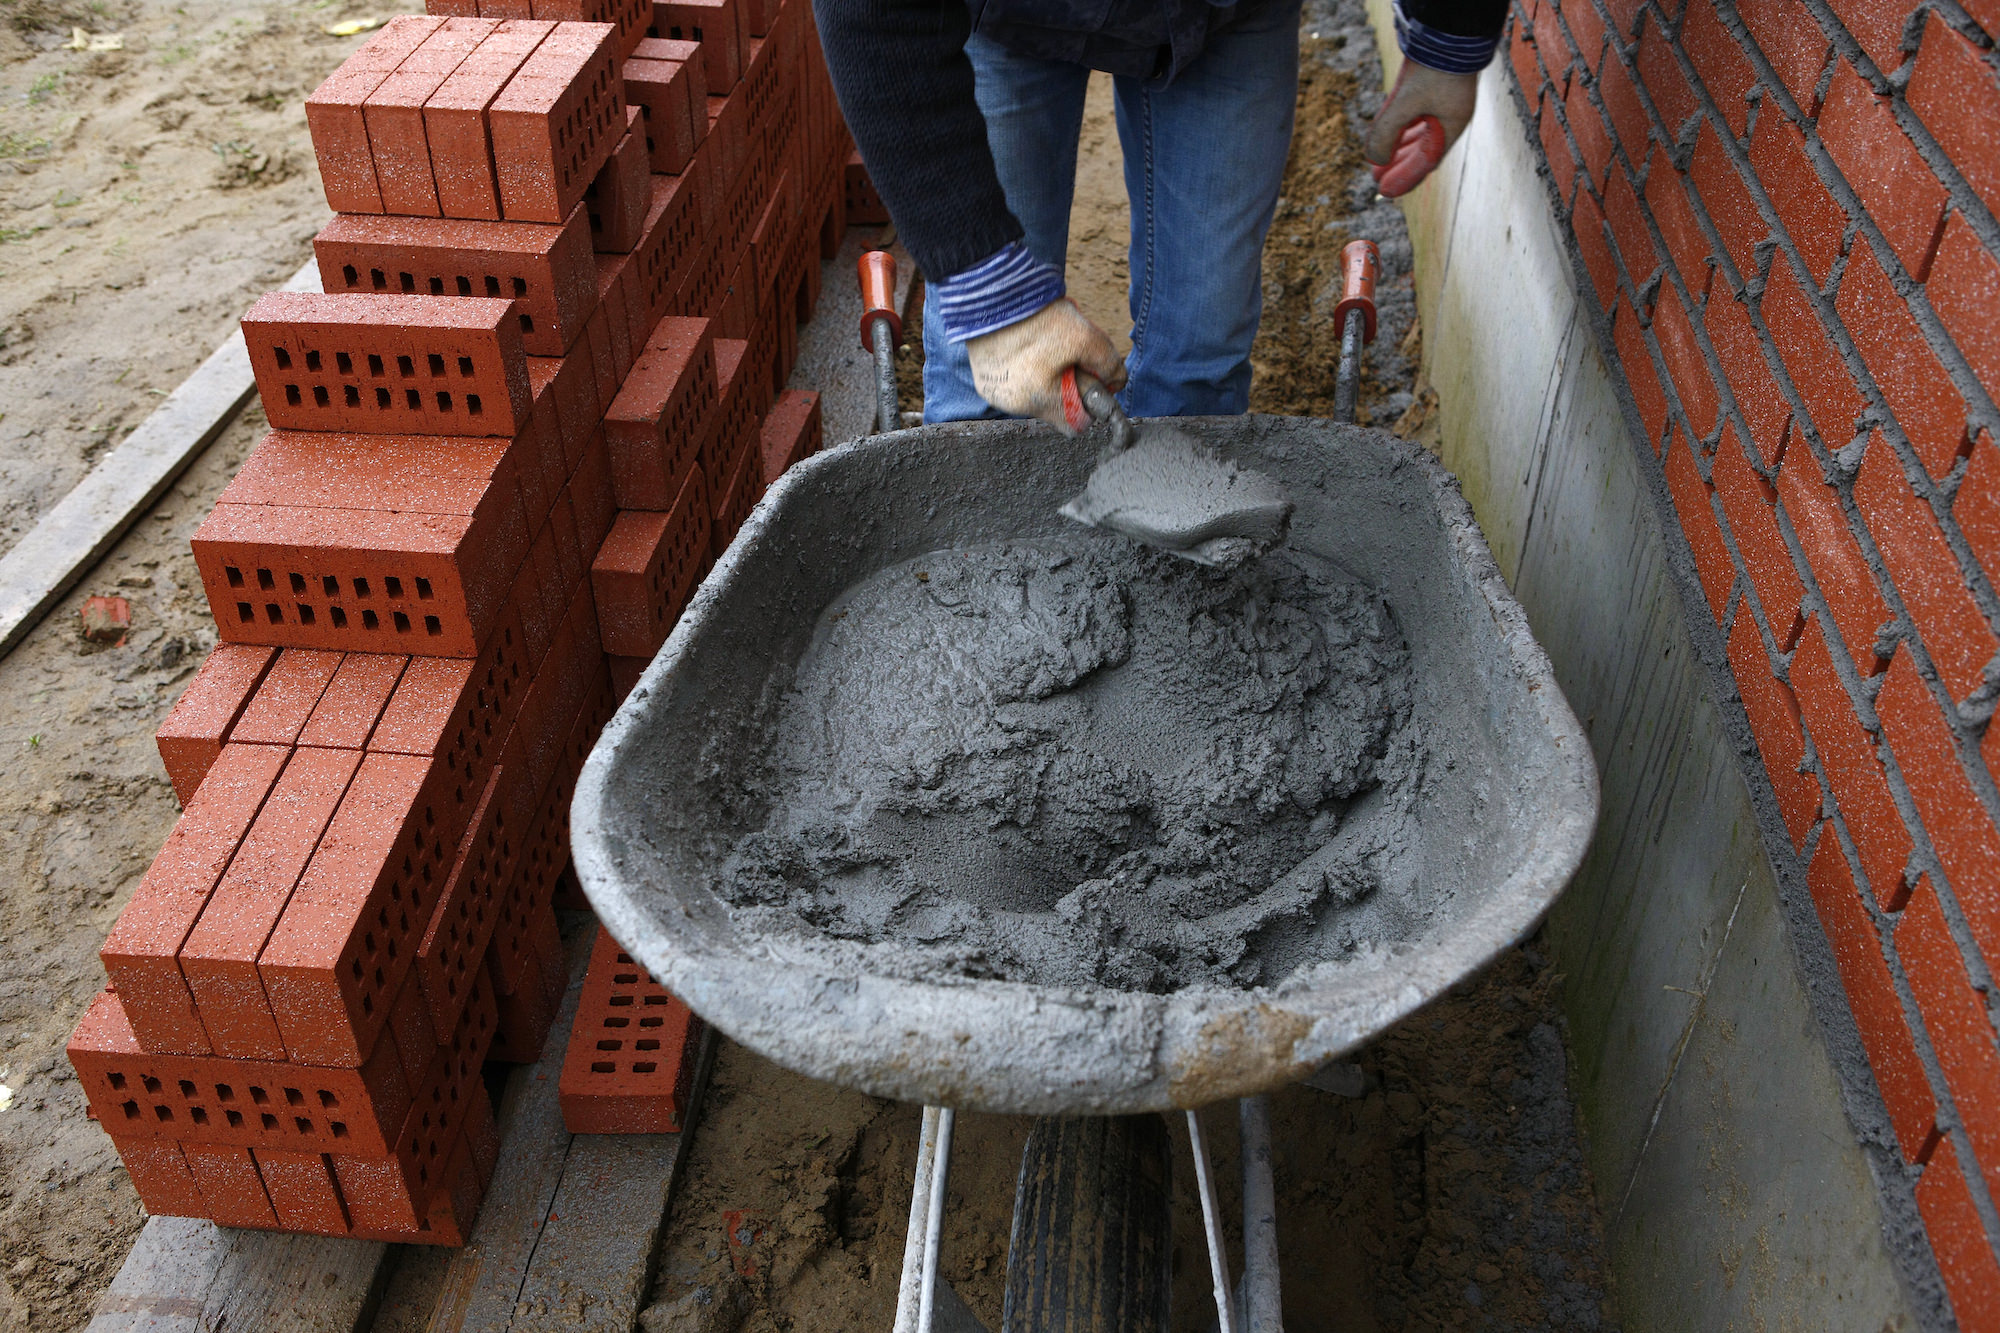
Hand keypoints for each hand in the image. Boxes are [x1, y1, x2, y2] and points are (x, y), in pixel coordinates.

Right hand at [965, 298, 1125, 432]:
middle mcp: (1014, 405)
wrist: (995, 292)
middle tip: (1063, 354)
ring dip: (1044, 376)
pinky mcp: (982, 380)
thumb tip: (1116, 383)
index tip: (1087, 376)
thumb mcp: (1087, 337)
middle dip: (1065, 385)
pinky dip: (1023, 370)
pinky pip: (1012, 384)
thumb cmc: (1040, 316)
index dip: (1088, 403)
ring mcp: (994, 394)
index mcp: (1040, 401)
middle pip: (1054, 408)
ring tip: (1041, 345)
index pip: (1076, 425)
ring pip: (1034, 396)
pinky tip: (1023, 346)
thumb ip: (1109, 365)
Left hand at [1365, 62, 1477, 196]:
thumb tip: (1373, 159)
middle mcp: (1449, 118)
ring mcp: (1442, 104)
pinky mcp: (1434, 90)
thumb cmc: (1434, 67)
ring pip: (1418, 135)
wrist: (1449, 31)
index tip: (1386, 190)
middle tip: (1377, 180)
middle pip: (1421, 151)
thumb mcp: (1406, 101)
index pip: (1426, 162)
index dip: (1405, 177)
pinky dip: (1403, 130)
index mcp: (1451, 125)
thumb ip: (1388, 130)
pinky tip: (1392, 136)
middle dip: (1398, 166)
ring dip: (1399, 150)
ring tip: (1381, 162)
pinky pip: (1417, 118)